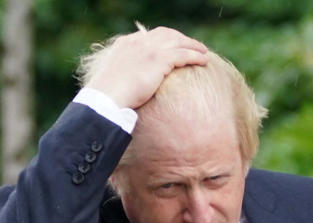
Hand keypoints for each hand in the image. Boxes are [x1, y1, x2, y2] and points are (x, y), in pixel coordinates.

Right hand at [84, 27, 207, 109]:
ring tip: (204, 53)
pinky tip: (204, 61)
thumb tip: (132, 84)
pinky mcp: (159, 60)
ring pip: (178, 42)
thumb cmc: (109, 95)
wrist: (107, 97)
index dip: (167, 39)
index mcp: (126, 44)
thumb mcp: (115, 77)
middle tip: (195, 46)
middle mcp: (138, 42)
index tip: (177, 45)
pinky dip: (196, 56)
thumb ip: (126, 73)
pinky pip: (184, 54)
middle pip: (167, 34)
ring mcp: (149, 49)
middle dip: (182, 39)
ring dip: (193, 46)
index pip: (151, 35)